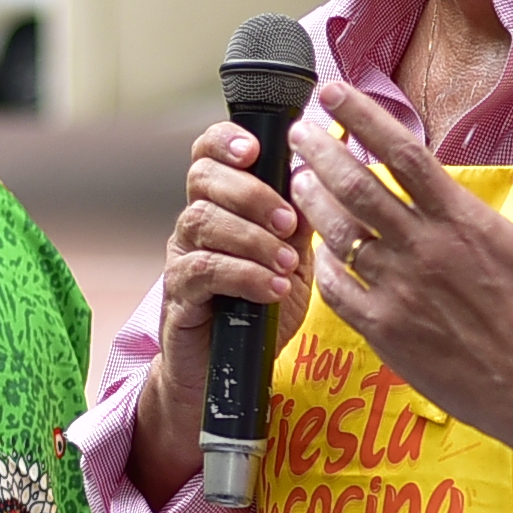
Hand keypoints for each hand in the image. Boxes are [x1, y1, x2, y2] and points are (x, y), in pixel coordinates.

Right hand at [129, 119, 308, 503]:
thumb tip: (333, 174)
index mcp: (222, 204)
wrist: (233, 372)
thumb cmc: (263, 308)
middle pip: (204, 179)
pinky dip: (242, 274)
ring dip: (251, 235)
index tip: (256, 148)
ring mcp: (182, 257)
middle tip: (289, 222)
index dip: (226, 140)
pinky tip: (271, 288)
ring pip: (201, 220)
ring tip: (286, 261)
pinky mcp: (179, 296)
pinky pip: (201, 271)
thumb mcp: (293, 257)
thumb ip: (301, 219)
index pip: (210, 152)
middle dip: (251, 193)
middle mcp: (195, 223)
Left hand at [290, 81, 512, 471]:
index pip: (402, 154)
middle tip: (299, 131)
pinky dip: (322, 263)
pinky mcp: (386, 333)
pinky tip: (319, 248)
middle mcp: (425, 251)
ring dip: (312, 201)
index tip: (332, 92)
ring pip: (339, 233)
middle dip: (319, 152)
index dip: (362, 117)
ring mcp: (400, 293)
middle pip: (356, 187)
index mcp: (463, 222)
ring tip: (298, 179)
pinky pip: (338, 289)